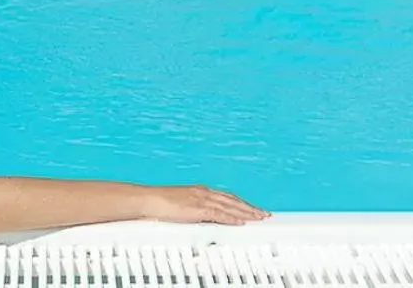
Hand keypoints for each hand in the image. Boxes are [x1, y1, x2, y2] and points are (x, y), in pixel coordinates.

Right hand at [144, 185, 268, 224]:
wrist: (148, 200)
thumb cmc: (160, 204)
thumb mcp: (182, 206)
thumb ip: (194, 211)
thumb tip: (204, 220)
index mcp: (200, 191)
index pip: (226, 197)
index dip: (241, 203)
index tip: (252, 208)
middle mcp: (204, 192)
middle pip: (232, 200)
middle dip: (249, 207)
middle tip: (263, 213)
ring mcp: (202, 199)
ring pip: (230, 205)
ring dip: (246, 212)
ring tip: (259, 217)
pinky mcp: (198, 208)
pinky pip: (219, 214)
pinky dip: (232, 217)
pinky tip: (241, 222)